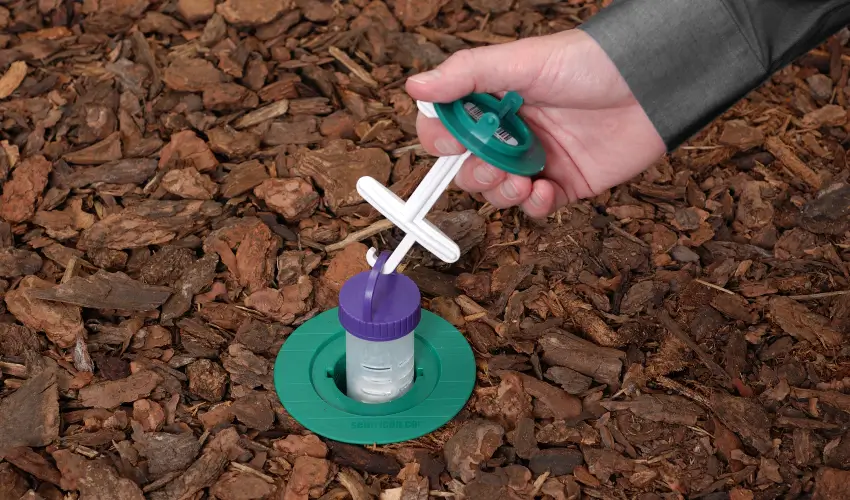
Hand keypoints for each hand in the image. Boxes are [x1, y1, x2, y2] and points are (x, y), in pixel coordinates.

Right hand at [405, 29, 666, 217]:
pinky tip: (546, 188)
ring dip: (501, 192)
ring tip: (520, 179)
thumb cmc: (587, 63)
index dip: (441, 141)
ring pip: (497, 192)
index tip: (451, 143)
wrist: (650, 85)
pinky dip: (535, 205)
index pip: (448, 128)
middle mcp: (511, 133)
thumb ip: (467, 74)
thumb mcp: (521, 62)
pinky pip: (535, 207)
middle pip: (467, 168)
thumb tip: (415, 86)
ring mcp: (537, 160)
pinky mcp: (565, 184)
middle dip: (474, 173)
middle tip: (491, 164)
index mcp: (493, 102)